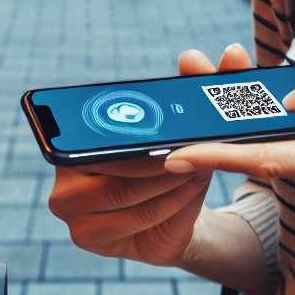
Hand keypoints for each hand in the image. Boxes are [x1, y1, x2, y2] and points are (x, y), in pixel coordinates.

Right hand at [45, 44, 252, 265]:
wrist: (170, 217)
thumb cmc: (171, 163)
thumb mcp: (187, 125)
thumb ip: (207, 87)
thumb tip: (231, 53)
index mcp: (71, 142)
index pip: (95, 133)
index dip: (137, 132)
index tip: (172, 132)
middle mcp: (63, 177)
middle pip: (113, 168)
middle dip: (162, 161)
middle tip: (197, 152)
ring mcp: (73, 215)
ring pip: (128, 197)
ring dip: (174, 183)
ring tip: (201, 169)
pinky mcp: (92, 240)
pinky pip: (138, 222)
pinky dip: (172, 205)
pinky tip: (190, 191)